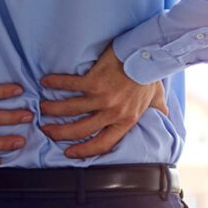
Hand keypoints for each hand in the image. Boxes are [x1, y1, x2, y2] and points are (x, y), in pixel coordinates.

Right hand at [39, 45, 169, 159]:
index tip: (69, 152)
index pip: (103, 143)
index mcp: (127, 121)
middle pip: (80, 130)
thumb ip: (158, 110)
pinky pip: (69, 85)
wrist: (147, 54)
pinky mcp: (94, 80)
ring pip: (70, 109)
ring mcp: (103, 97)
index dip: (84, 151)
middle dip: (60, 132)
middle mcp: (113, 112)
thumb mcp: (157, 98)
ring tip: (42, 109)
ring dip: (53, 109)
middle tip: (46, 130)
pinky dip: (55, 83)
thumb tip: (165, 118)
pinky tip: (45, 82)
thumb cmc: (150, 76)